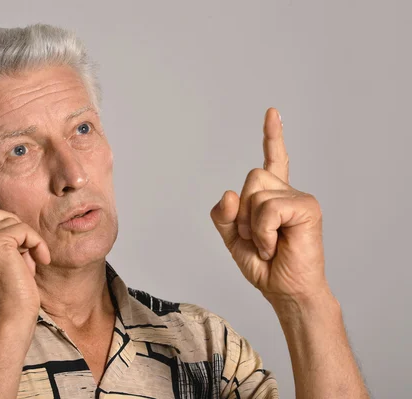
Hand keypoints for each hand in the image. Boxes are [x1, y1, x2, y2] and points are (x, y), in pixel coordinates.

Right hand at [0, 188, 50, 325]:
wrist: (8, 323)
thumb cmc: (8, 309)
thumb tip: (10, 234)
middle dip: (5, 219)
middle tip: (24, 238)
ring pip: (2, 218)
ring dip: (24, 235)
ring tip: (32, 259)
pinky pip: (20, 229)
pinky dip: (35, 241)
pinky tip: (40, 259)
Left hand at [210, 108, 328, 304]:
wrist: (285, 290)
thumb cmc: (264, 265)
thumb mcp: (232, 238)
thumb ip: (223, 215)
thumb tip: (229, 193)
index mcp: (273, 197)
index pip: (274, 160)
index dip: (272, 136)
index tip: (272, 112)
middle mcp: (288, 192)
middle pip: (250, 179)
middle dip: (242, 213)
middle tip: (256, 238)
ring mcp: (299, 198)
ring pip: (256, 194)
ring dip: (252, 227)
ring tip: (268, 244)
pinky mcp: (307, 207)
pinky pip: (268, 209)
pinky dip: (263, 232)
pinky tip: (275, 246)